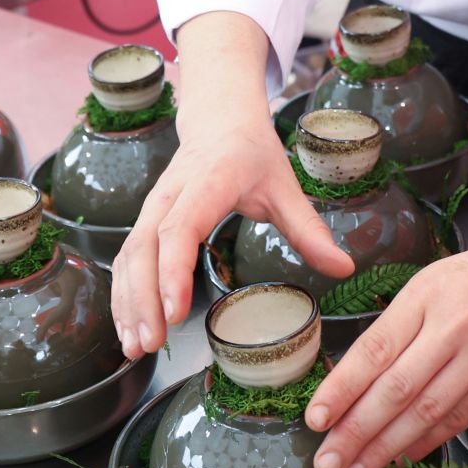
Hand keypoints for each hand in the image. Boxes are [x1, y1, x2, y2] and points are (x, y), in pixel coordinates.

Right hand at [111, 108, 353, 358]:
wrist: (220, 120)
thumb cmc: (252, 155)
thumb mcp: (286, 187)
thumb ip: (310, 230)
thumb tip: (344, 268)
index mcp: (207, 182)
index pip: (180, 229)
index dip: (174, 271)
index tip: (177, 311)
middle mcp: (170, 195)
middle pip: (144, 249)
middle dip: (144, 299)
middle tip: (152, 344)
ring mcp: (152, 208)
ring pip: (129, 256)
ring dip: (128, 303)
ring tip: (137, 347)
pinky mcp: (144, 221)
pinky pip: (126, 259)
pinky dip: (123, 295)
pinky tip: (130, 328)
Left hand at [304, 221, 467, 467]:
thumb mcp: (439, 280)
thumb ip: (402, 324)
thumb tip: (358, 375)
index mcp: (426, 295)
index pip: (373, 350)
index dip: (341, 389)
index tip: (314, 420)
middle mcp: (452, 327)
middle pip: (395, 389)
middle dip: (356, 431)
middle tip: (328, 463)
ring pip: (427, 410)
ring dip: (387, 448)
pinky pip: (462, 416)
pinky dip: (430, 441)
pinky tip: (404, 458)